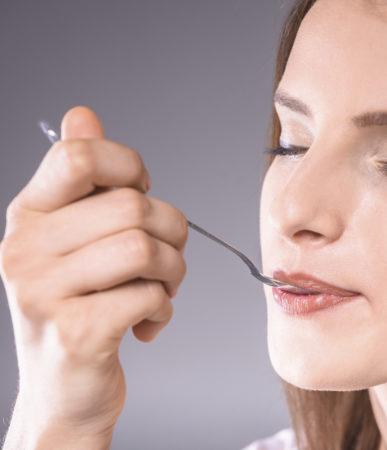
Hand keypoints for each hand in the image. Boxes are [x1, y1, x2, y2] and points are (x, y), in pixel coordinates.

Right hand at [0, 107, 186, 448]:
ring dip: (173, 272)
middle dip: (172, 233)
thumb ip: (80, 179)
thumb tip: (82, 114)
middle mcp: (26, 248)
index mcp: (29, 214)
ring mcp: (44, 293)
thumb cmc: (79, 306)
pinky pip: (148, 295)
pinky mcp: (76, 333)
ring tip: (160, 290)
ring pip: (146, 249)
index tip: (140, 195)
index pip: (80, 155)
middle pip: (133, 207)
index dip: (130, 168)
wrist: (64, 389)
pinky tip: (147, 322)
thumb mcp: (72, 240)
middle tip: (165, 259)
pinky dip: (163, 309)